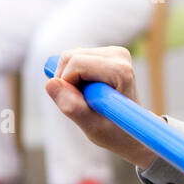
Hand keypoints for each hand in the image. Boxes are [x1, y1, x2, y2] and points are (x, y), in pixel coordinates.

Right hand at [45, 46, 157, 167]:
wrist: (132, 129)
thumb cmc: (115, 131)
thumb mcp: (92, 126)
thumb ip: (71, 106)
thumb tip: (51, 83)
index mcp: (120, 71)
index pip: (75, 64)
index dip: (66, 85)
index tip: (77, 103)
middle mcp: (119, 55)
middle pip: (70, 57)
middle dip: (65, 80)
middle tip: (81, 102)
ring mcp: (114, 52)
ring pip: (69, 57)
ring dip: (70, 79)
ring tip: (87, 98)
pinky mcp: (107, 53)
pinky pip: (74, 59)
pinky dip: (74, 76)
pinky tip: (88, 90)